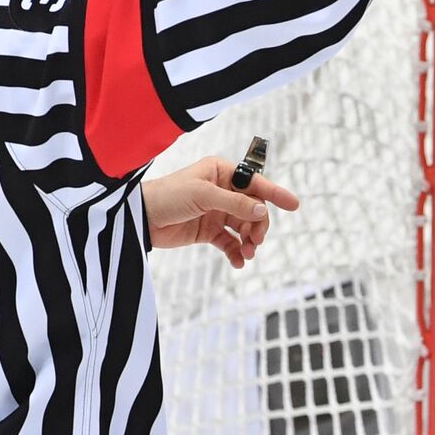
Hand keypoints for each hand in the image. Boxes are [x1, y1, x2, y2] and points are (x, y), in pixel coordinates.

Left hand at [142, 156, 299, 268]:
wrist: (140, 218)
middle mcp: (222, 191)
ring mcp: (216, 211)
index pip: (255, 183)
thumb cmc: (168, 196)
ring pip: (244, 227)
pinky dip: (236, 252)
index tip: (294, 205)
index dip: (275, 194)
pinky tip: (239, 262)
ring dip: (249, 241)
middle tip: (256, 241)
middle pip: (253, 209)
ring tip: (248, 253)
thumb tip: (262, 210)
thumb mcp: (203, 196)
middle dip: (258, 225)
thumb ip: (234, 203)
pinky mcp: (208, 231)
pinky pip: (230, 242)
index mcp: (222, 173)